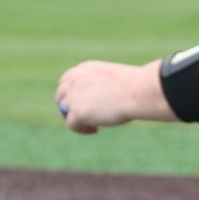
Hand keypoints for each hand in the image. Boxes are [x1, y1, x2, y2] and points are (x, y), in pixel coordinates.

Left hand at [55, 59, 171, 134]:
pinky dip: (81, 129)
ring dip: (77, 119)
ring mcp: (73, 96)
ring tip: (94, 125)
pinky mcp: (76, 112)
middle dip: (71, 107)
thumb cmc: (134, 86)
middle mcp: (73, 81)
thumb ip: (98, 86)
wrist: (138, 92)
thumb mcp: (112, 80)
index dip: (72, 94)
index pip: (66, 82)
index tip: (84, 103)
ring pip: (64, 111)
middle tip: (88, 117)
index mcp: (82, 69)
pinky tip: (96, 130)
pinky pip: (71, 124)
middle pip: (61, 97)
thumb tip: (95, 101)